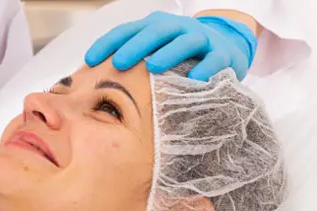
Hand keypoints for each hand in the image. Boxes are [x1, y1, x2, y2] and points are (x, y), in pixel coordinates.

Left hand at [85, 11, 258, 80]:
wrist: (226, 45)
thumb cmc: (180, 53)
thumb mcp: (155, 49)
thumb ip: (131, 58)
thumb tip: (93, 77)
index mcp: (156, 25)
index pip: (128, 30)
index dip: (108, 44)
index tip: (89, 61)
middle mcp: (178, 28)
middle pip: (155, 32)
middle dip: (135, 47)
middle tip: (118, 63)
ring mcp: (201, 39)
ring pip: (185, 42)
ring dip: (168, 54)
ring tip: (153, 68)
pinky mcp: (222, 54)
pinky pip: (214, 60)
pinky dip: (204, 69)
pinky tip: (193, 79)